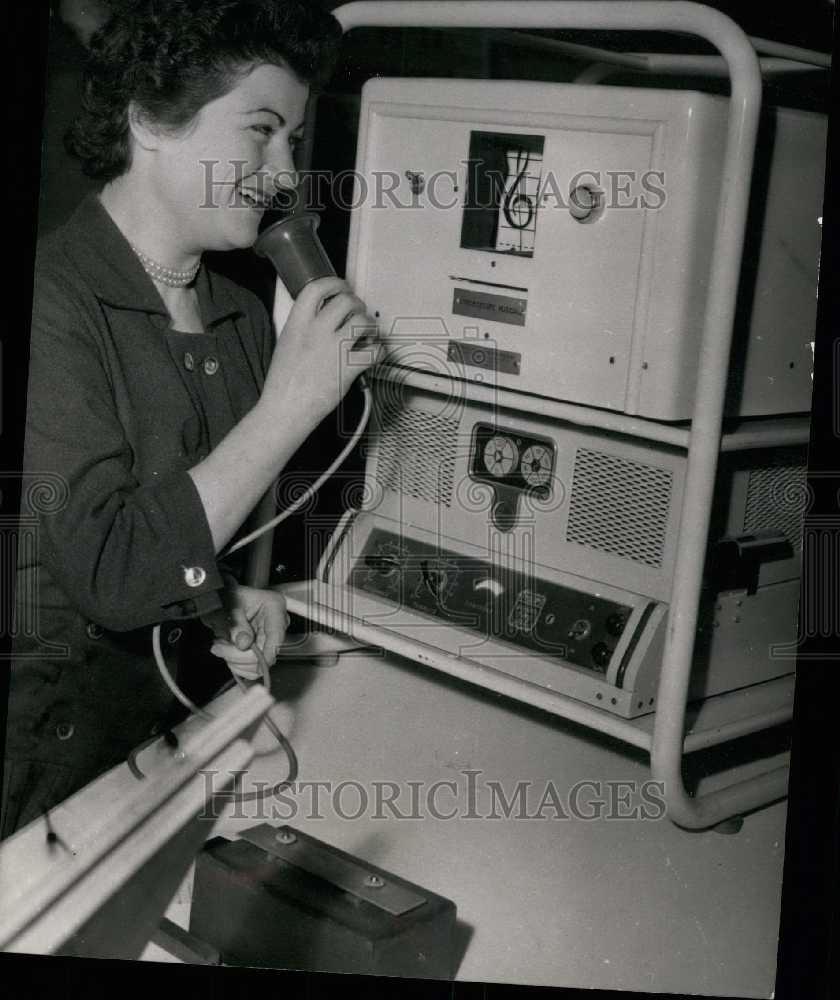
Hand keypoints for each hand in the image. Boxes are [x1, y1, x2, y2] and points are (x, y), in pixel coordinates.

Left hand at [206, 581, 289, 677]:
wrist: (221, 599)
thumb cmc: (226, 596)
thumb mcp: (227, 605)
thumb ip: (236, 624)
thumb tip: (244, 643)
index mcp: (274, 606)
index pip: (276, 635)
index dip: (268, 653)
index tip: (259, 665)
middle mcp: (275, 624)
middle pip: (265, 654)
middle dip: (239, 656)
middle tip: (219, 647)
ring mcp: (268, 638)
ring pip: (257, 665)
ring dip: (235, 661)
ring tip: (222, 646)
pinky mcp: (261, 650)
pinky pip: (252, 668)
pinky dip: (236, 664)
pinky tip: (227, 651)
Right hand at [264, 275, 380, 424]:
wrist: (285, 409)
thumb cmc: (284, 383)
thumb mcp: (286, 343)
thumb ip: (303, 326)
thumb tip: (322, 315)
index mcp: (297, 324)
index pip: (317, 288)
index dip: (335, 284)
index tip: (342, 288)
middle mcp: (316, 332)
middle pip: (346, 301)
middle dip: (357, 305)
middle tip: (358, 314)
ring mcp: (333, 349)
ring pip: (363, 322)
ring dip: (370, 326)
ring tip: (367, 335)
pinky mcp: (348, 368)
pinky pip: (375, 351)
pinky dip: (379, 351)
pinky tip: (373, 354)